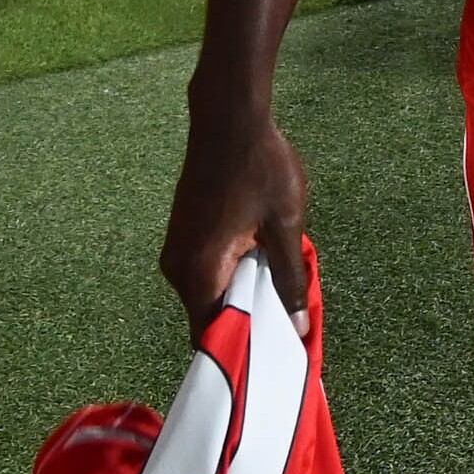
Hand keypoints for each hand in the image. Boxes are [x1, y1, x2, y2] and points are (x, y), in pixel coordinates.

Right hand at [159, 100, 311, 334]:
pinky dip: (231, 275)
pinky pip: (205, 271)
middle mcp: (177, 268)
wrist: (228, 117)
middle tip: (288, 322)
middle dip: (248, 323)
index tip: (274, 355)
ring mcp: (176, 249)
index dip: (243, 350)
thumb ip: (289, 279)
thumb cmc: (260, 167)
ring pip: (209, 293)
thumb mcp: (286, 225)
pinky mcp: (182, 234)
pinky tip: (261, 262)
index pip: (211, 337)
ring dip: (242, 295)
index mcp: (198, 272)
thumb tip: (297, 327)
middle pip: (209, 317)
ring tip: (281, 290)